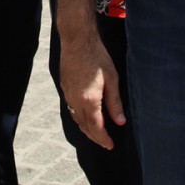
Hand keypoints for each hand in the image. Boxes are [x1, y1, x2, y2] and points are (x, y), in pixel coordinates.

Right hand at [58, 30, 126, 149]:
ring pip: (76, 119)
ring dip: (86, 129)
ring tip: (97, 133)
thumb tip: (120, 121)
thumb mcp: (112, 79)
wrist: (77, 40)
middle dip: (95, 137)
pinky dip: (79, 117)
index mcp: (89, 100)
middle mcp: (75, 100)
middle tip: (105, 143)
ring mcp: (67, 94)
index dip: (104, 139)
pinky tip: (86, 115)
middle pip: (84, 127)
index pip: (96, 128)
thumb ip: (114, 103)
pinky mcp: (64, 87)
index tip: (111, 145)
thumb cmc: (97, 57)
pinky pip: (71, 109)